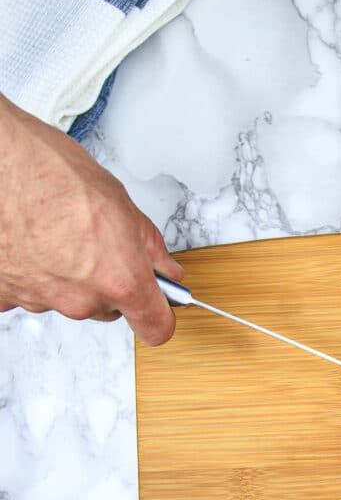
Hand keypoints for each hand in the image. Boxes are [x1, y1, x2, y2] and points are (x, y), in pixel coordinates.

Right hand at [0, 94, 183, 344]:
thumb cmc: (51, 172)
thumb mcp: (122, 205)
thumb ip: (150, 248)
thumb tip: (165, 269)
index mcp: (120, 281)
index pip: (155, 327)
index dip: (159, 314)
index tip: (158, 305)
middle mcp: (80, 300)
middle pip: (109, 309)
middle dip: (110, 283)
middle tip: (98, 245)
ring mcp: (40, 300)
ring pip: (70, 299)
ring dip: (69, 277)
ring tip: (58, 235)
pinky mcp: (4, 295)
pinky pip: (31, 292)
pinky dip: (34, 274)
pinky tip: (31, 244)